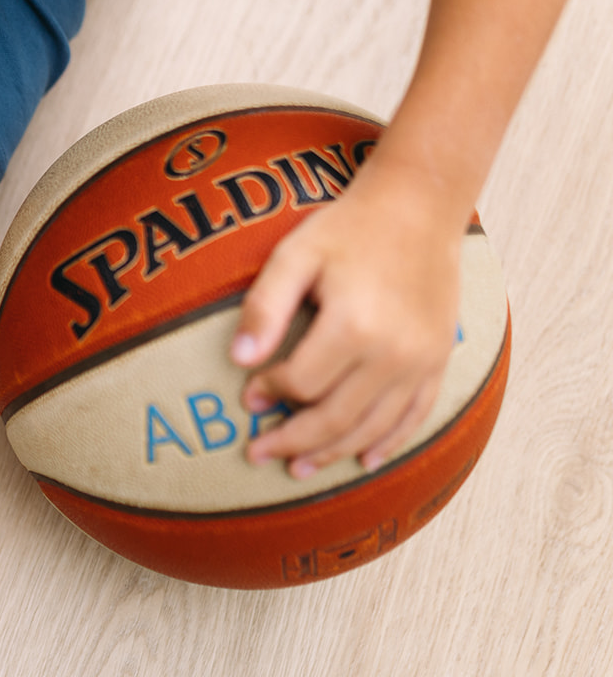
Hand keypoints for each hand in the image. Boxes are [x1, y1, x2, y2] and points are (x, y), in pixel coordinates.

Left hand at [231, 161, 465, 477]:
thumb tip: (238, 362)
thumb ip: (264, 309)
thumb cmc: (348, 230)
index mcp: (354, 326)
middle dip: (291, 441)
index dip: (268, 393)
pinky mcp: (439, 361)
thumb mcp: (294, 256)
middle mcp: (393, 352)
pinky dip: (388, 444)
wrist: (419, 208)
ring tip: (297, 468)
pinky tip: (363, 461)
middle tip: (257, 453)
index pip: (300, 383)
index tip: (248, 395)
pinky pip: (414, 416)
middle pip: (335, 418)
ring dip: (333, 453)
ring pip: (373, 427)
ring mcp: (422, 361)